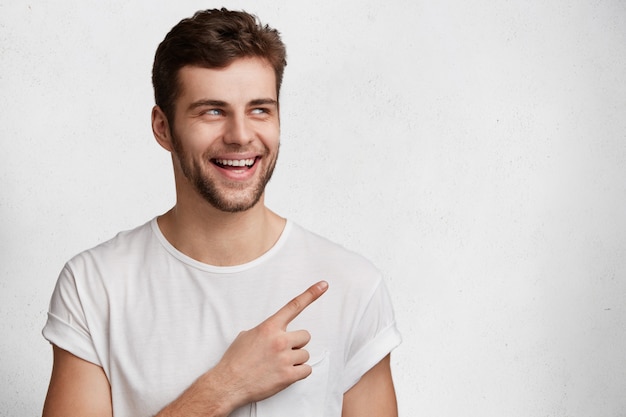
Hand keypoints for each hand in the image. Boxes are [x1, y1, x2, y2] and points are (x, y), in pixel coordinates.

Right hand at [213, 280, 328, 407]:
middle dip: (296, 343)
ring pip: (305, 354)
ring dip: (296, 360)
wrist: (228, 383)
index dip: (311, 294)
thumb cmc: (235, 360)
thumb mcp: (247, 336)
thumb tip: (273, 333)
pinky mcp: (288, 376)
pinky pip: (306, 370)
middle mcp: (279, 340)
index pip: (294, 306)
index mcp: (269, 327)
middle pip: (305, 336)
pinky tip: (285, 374)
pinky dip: (299, 373)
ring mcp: (284, 358)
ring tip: (279, 365)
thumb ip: (265, 331)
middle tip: (283, 351)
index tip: (323, 285)